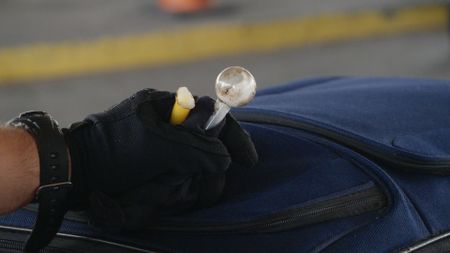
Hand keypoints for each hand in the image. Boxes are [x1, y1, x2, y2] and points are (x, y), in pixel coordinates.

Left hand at [64, 89, 257, 229]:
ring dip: (192, 183)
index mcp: (167, 107)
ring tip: (181, 195)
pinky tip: (169, 198)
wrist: (75, 172)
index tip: (248, 160)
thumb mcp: (158, 145)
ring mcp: (160, 147)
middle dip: (210, 169)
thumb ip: (197, 148)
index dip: (233, 137)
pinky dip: (177, 190)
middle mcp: (167, 125)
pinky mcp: (153, 166)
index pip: (212, 116)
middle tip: (209, 189)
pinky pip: (177, 178)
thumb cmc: (114, 151)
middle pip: (206, 145)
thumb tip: (225, 159)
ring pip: (193, 166)